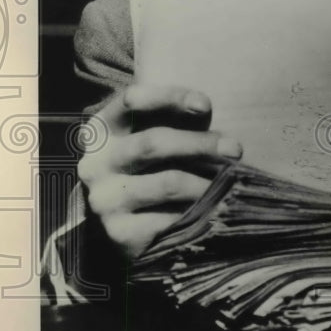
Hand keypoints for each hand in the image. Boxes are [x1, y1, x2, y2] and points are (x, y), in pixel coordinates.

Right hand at [77, 85, 242, 259]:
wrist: (133, 226)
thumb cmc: (156, 166)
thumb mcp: (165, 135)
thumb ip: (182, 119)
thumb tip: (202, 108)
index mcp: (101, 130)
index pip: (130, 101)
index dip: (169, 98)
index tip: (204, 106)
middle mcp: (95, 164)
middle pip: (152, 143)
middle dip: (200, 143)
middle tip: (236, 149)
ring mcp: (105, 199)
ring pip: (168, 183)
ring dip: (206, 181)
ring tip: (230, 182)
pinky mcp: (120, 232)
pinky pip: (171, 218)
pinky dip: (198, 210)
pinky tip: (213, 208)